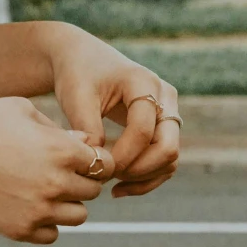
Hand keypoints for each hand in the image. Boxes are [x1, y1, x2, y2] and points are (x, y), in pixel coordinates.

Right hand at [0, 96, 114, 242]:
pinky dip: (46, 223)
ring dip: (66, 204)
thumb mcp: (19, 111)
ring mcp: (38, 211)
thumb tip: (84, 143)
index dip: (95, 160)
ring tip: (41, 189)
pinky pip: (52, 235)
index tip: (80, 158)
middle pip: (92, 191)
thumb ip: (58, 129)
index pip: (104, 164)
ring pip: (77, 216)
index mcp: (61, 150)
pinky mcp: (20, 231)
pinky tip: (27, 205)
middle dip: (80, 181)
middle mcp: (56, 183)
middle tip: (55, 171)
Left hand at [47, 26, 179, 197]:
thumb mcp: (76, 96)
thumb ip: (88, 128)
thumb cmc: (77, 75)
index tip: (96, 165)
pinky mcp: (163, 126)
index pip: (142, 129)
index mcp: (143, 82)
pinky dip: (146, 178)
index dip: (122, 155)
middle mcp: (165, 96)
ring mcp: (168, 111)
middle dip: (139, 170)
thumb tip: (99, 165)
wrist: (83, 59)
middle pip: (168, 147)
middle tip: (108, 178)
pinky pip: (164, 160)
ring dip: (144, 178)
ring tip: (111, 186)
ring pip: (170, 158)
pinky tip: (118, 188)